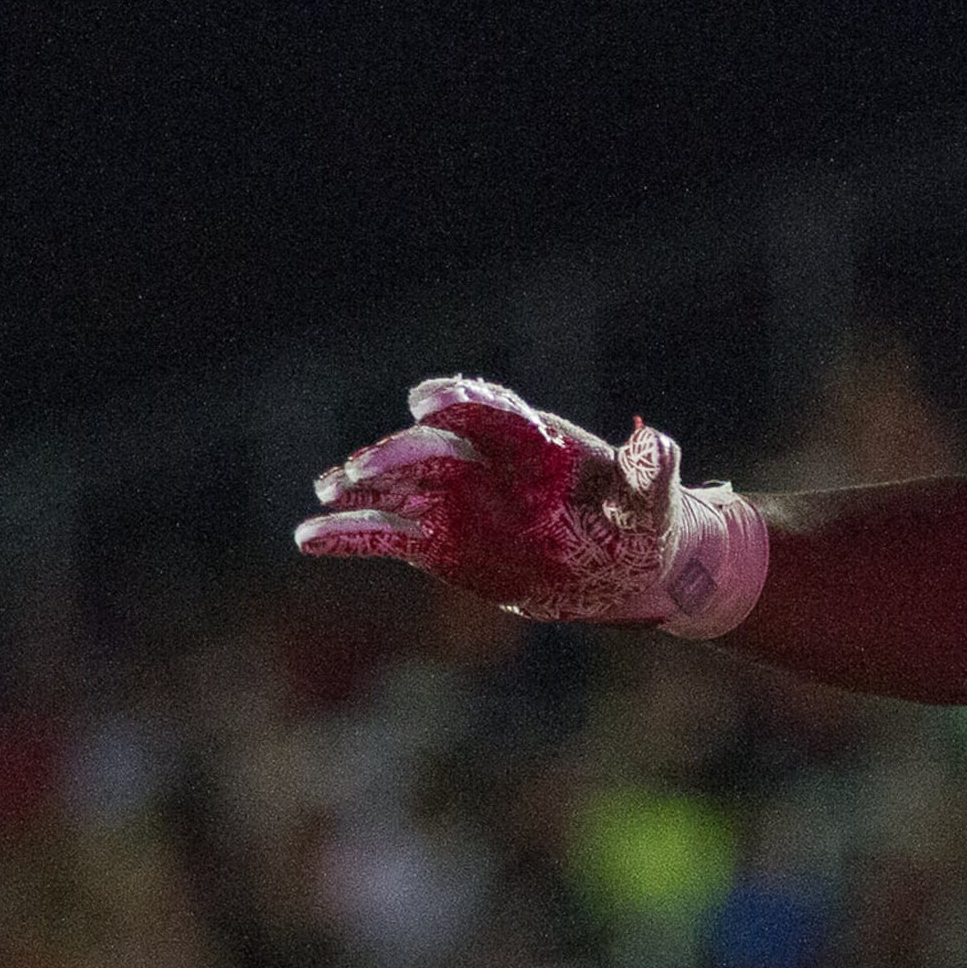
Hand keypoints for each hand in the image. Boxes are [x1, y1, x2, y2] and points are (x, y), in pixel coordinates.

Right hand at [296, 377, 769, 637]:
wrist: (630, 568)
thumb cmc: (644, 524)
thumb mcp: (652, 502)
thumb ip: (651, 471)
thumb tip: (657, 441)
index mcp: (531, 442)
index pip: (486, 410)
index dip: (457, 400)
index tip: (428, 399)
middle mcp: (484, 465)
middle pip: (428, 449)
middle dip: (396, 453)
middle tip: (364, 467)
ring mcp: (456, 503)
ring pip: (396, 489)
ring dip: (360, 487)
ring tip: (327, 491)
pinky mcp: (440, 542)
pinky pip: (387, 535)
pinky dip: (349, 536)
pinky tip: (309, 536)